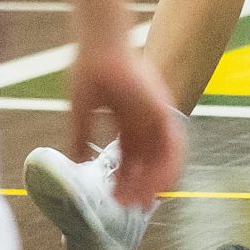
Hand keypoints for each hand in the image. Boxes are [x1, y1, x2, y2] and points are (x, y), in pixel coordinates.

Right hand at [67, 47, 184, 208]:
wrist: (100, 44)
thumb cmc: (88, 68)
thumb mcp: (81, 110)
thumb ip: (79, 136)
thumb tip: (76, 161)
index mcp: (127, 116)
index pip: (130, 154)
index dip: (124, 176)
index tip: (115, 196)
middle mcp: (145, 117)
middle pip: (146, 159)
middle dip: (137, 184)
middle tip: (126, 206)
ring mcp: (156, 113)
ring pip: (162, 157)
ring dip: (152, 181)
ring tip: (138, 202)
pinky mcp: (163, 109)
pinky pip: (173, 145)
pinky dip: (167, 167)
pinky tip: (154, 185)